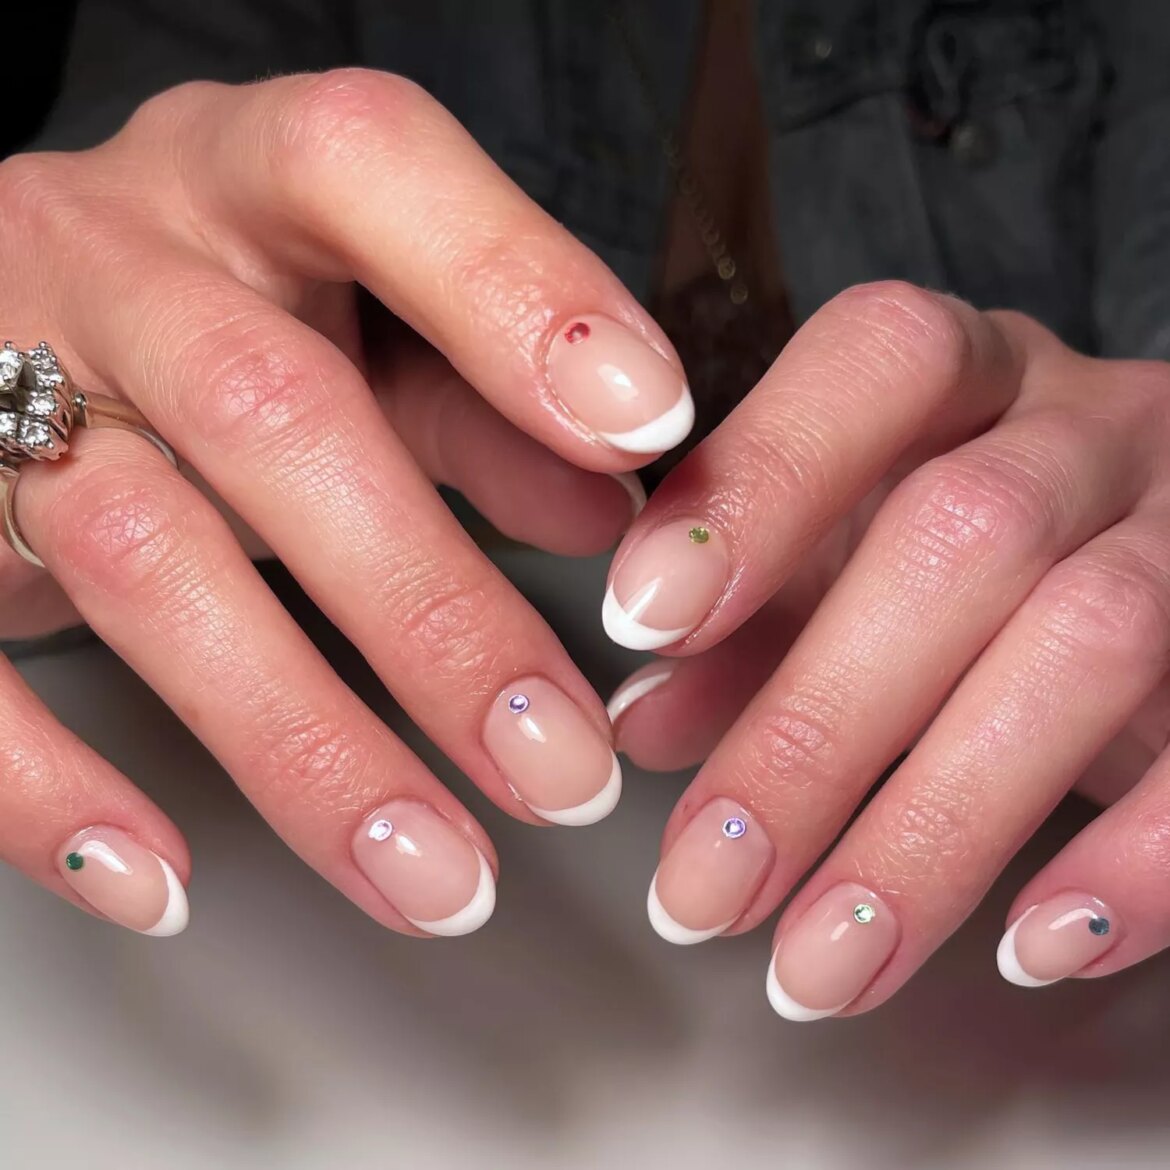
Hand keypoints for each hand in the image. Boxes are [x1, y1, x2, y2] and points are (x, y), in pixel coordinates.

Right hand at [0, 69, 693, 937]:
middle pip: (272, 414)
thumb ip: (483, 402)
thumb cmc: (212, 315)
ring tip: (440, 875)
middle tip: (562, 765)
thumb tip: (612, 507)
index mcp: (240, 179)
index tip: (645, 424)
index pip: (370, 167)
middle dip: (434, 612)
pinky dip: (52, 791)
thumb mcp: (350, 323)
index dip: (512, 288)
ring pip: (144, 560)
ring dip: (304, 742)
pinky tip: (164, 881)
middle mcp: (105, 259)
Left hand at [604, 281, 1169, 1014]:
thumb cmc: (973, 555)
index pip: (875, 361)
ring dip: (936, 827)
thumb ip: (746, 627)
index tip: (643, 622)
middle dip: (814, 730)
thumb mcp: (851, 558)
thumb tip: (641, 723)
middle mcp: (1089, 429)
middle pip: (963, 536)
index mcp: (964, 380)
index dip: (761, 483)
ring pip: (1091, 642)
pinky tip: (1029, 946)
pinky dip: (1136, 862)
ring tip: (822, 963)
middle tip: (703, 884)